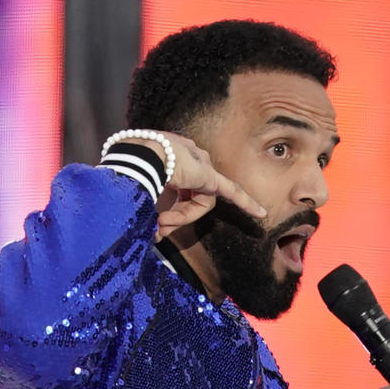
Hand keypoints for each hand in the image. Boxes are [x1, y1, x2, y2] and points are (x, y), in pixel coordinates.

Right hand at [122, 133, 265, 237]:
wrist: (134, 158)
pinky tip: (261, 214)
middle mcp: (187, 156)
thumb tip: (154, 232)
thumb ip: (149, 206)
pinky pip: (232, 192)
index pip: (179, 185)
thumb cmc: (129, 174)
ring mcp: (199, 164)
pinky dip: (245, 204)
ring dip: (183, 216)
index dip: (175, 206)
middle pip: (190, 195)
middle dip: (177, 216)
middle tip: (159, 229)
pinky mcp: (208, 176)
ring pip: (200, 200)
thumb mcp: (139, 189)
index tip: (162, 221)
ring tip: (163, 222)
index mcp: (169, 156)